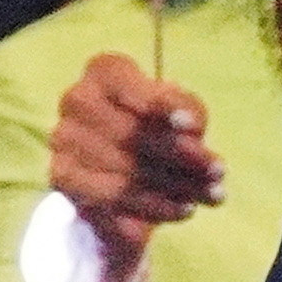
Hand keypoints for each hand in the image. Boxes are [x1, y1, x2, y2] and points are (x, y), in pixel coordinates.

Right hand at [48, 51, 219, 281]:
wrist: (123, 173)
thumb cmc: (160, 129)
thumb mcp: (182, 113)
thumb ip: (189, 112)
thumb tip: (190, 132)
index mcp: (104, 72)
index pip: (127, 84)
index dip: (161, 106)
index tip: (196, 129)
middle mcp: (76, 99)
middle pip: (130, 132)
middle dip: (182, 156)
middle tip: (218, 172)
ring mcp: (63, 139)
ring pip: (125, 170)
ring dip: (176, 186)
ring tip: (211, 196)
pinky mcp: (63, 177)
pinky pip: (112, 198)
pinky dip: (155, 206)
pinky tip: (184, 210)